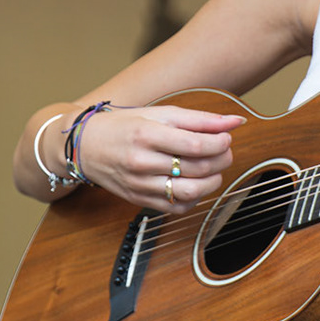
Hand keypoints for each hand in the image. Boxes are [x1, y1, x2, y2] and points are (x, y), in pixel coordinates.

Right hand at [75, 105, 243, 213]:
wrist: (84, 147)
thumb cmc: (124, 126)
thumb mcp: (159, 113)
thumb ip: (199, 119)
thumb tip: (235, 121)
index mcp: (146, 134)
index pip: (195, 144)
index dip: (220, 143)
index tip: (226, 138)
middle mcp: (141, 162)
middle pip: (197, 168)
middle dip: (221, 160)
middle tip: (224, 151)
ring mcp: (140, 184)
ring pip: (190, 192)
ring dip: (213, 181)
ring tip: (213, 169)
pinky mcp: (139, 200)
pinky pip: (177, 207)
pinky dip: (194, 198)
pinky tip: (195, 184)